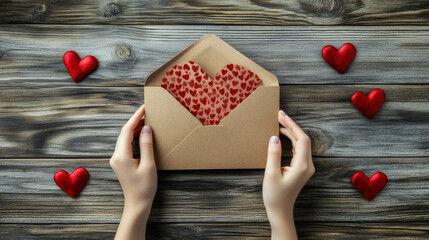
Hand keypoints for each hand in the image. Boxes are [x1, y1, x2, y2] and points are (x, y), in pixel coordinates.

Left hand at [110, 105, 156, 239]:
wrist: (137, 204)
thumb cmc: (144, 188)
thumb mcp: (148, 165)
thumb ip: (146, 145)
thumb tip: (146, 128)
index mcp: (121, 156)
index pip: (127, 131)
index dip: (136, 118)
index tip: (144, 108)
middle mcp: (116, 156)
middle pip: (124, 133)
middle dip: (135, 121)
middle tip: (147, 112)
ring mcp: (117, 160)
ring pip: (125, 138)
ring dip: (135, 129)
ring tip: (147, 121)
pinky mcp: (121, 163)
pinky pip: (126, 145)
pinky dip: (134, 137)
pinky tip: (142, 134)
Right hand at [263, 110, 314, 239]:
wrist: (280, 211)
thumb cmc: (275, 196)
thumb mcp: (271, 174)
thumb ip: (273, 154)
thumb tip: (274, 137)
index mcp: (302, 166)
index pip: (301, 139)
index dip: (292, 125)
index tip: (282, 115)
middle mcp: (307, 165)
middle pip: (303, 139)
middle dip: (292, 126)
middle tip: (279, 115)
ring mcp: (305, 167)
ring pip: (301, 144)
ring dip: (291, 132)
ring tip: (279, 122)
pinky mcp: (301, 169)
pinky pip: (298, 150)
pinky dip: (291, 140)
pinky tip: (282, 135)